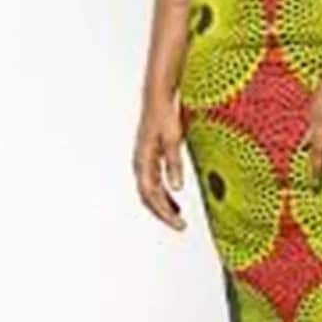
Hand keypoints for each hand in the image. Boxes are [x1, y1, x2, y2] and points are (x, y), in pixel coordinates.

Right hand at [132, 90, 186, 229]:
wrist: (157, 95)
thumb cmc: (163, 114)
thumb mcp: (173, 139)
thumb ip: (174, 163)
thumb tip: (177, 188)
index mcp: (143, 161)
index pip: (151, 196)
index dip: (164, 213)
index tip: (179, 224)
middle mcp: (140, 163)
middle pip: (148, 197)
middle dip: (163, 213)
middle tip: (180, 225)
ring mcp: (144, 160)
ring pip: (150, 190)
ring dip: (163, 204)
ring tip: (178, 216)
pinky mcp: (150, 155)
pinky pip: (154, 181)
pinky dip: (163, 193)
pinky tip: (175, 196)